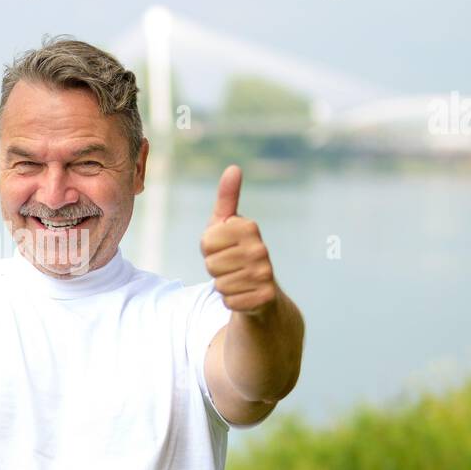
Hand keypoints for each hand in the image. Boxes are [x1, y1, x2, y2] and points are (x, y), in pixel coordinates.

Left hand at [200, 164, 277, 315]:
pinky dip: (231, 300)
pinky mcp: (264, 297)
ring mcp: (265, 274)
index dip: (209, 249)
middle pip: (210, 264)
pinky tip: (244, 294)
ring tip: (237, 279)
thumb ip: (227, 198)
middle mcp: (260, 249)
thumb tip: (234, 168)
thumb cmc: (236, 251)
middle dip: (215, 269)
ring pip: (219, 284)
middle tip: (231, 266)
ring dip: (223, 285)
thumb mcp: (227, 224)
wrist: (261, 289)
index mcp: (249, 228)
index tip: (223, 248)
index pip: (206, 242)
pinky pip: (228, 301)